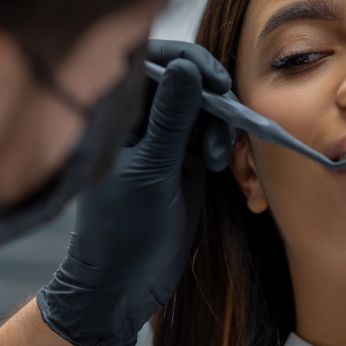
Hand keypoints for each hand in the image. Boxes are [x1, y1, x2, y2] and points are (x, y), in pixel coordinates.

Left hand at [36, 40, 232, 345]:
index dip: (185, 62)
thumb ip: (172, 119)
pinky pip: (211, 132)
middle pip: (183, 81)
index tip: (214, 79)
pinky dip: (223, 141)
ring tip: (220, 161)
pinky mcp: (185, 158)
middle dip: (210, 97)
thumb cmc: (123, 230)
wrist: (125, 284)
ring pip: (202, 107)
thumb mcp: (151, 171)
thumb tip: (188, 67)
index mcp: (116, 116)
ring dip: (220, 125)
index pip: (149, 63)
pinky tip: (223, 165)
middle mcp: (140, 120)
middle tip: (229, 118)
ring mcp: (164, 138)